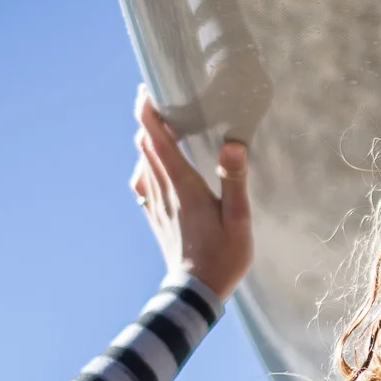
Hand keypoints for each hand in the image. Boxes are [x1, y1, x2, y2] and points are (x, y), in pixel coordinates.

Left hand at [130, 86, 251, 299]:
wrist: (195, 291)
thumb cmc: (223, 256)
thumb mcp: (238, 219)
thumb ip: (234, 180)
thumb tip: (233, 144)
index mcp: (183, 185)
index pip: (157, 139)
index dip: (148, 112)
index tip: (147, 89)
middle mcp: (163, 190)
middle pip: (145, 144)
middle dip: (146, 118)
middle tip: (156, 98)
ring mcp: (155, 204)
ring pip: (142, 161)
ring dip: (146, 140)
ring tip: (158, 126)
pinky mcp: (154, 216)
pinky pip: (141, 182)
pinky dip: (144, 164)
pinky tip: (152, 166)